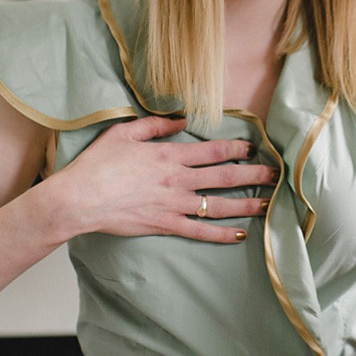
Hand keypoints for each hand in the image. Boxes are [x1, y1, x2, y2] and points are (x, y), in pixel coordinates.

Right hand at [51, 116, 275, 241]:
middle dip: (254, 175)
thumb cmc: (97, 164)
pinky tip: (240, 234)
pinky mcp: (166, 225)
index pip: (213, 150)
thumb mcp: (124, 133)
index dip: (237, 149)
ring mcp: (174, 204)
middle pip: (225, 176)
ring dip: (246, 204)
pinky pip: (200, 231)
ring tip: (268, 204)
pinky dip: (221, 234)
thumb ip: (155, 126)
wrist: (80, 198)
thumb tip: (181, 121)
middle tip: (276, 175)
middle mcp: (178, 179)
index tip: (253, 149)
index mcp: (170, 155)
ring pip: (219, 205)